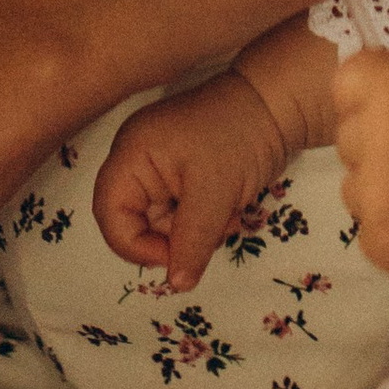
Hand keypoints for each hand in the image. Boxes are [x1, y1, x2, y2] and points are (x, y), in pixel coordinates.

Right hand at [94, 66, 290, 287]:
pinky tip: (230, 210)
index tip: (174, 258)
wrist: (278, 103)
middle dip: (173, 238)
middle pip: (135, 221)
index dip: (135, 245)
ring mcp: (160, 167)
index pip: (110, 213)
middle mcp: (138, 160)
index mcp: (131, 154)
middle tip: (209, 238)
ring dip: (194, 232)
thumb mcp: (214, 193)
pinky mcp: (183, 174)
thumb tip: (177, 285)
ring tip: (227, 218)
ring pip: (162, 222)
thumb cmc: (240, 136)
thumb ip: (191, 242)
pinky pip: (181, 212)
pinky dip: (203, 220)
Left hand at [334, 47, 388, 283]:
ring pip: (353, 185)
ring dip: (381, 187)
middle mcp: (375, 139)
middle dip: (376, 142)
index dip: (372, 95)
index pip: (345, 83)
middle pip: (347, 136)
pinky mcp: (379, 243)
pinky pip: (369, 226)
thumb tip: (373, 98)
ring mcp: (374, 197)